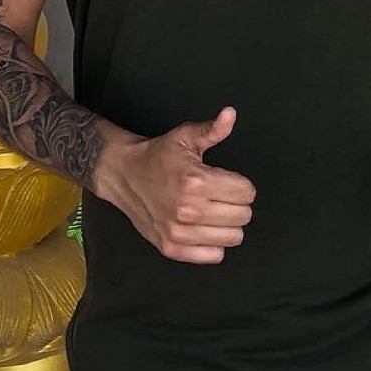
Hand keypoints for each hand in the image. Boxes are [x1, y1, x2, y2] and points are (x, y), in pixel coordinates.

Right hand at [94, 106, 256, 264]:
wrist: (124, 175)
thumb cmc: (158, 155)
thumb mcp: (185, 136)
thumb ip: (212, 129)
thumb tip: (230, 114)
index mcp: (195, 181)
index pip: (246, 193)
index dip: (242, 185)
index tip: (228, 181)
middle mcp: (188, 210)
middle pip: (243, 216)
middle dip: (237, 203)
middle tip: (221, 195)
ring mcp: (179, 232)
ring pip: (233, 237)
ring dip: (228, 224)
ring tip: (213, 211)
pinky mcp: (172, 248)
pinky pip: (214, 255)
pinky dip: (214, 243)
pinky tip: (203, 228)